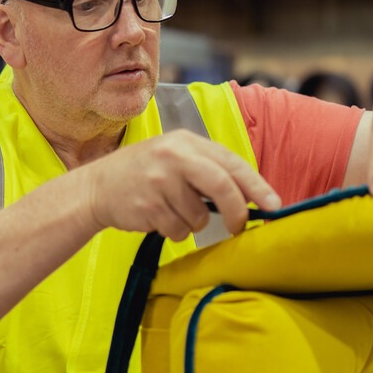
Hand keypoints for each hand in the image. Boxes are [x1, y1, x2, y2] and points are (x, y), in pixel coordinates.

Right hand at [82, 130, 280, 240]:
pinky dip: (174, 230)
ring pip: (197, 216)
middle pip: (220, 185)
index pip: (231, 162)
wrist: (97, 186)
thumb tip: (252, 197)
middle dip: (235, 211)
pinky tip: (157, 216)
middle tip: (238, 227)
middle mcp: (173, 155)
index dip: (256, 186)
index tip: (275, 205)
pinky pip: (177, 229)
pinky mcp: (146, 204)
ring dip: (192, 223)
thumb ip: (208, 170)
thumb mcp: (175, 158)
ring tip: (171, 210)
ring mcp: (158, 180)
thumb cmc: (145, 174)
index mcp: (186, 141)